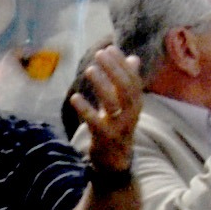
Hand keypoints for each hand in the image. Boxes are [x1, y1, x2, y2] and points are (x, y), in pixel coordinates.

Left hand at [70, 45, 143, 174]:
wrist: (115, 161)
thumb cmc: (118, 126)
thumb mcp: (125, 105)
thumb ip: (127, 82)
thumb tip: (133, 58)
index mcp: (136, 104)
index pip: (133, 80)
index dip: (122, 64)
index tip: (110, 48)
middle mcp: (131, 114)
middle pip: (126, 89)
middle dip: (114, 69)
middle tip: (99, 54)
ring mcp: (119, 127)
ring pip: (112, 104)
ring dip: (101, 85)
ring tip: (90, 70)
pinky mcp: (105, 138)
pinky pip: (95, 122)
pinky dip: (85, 109)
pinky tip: (74, 97)